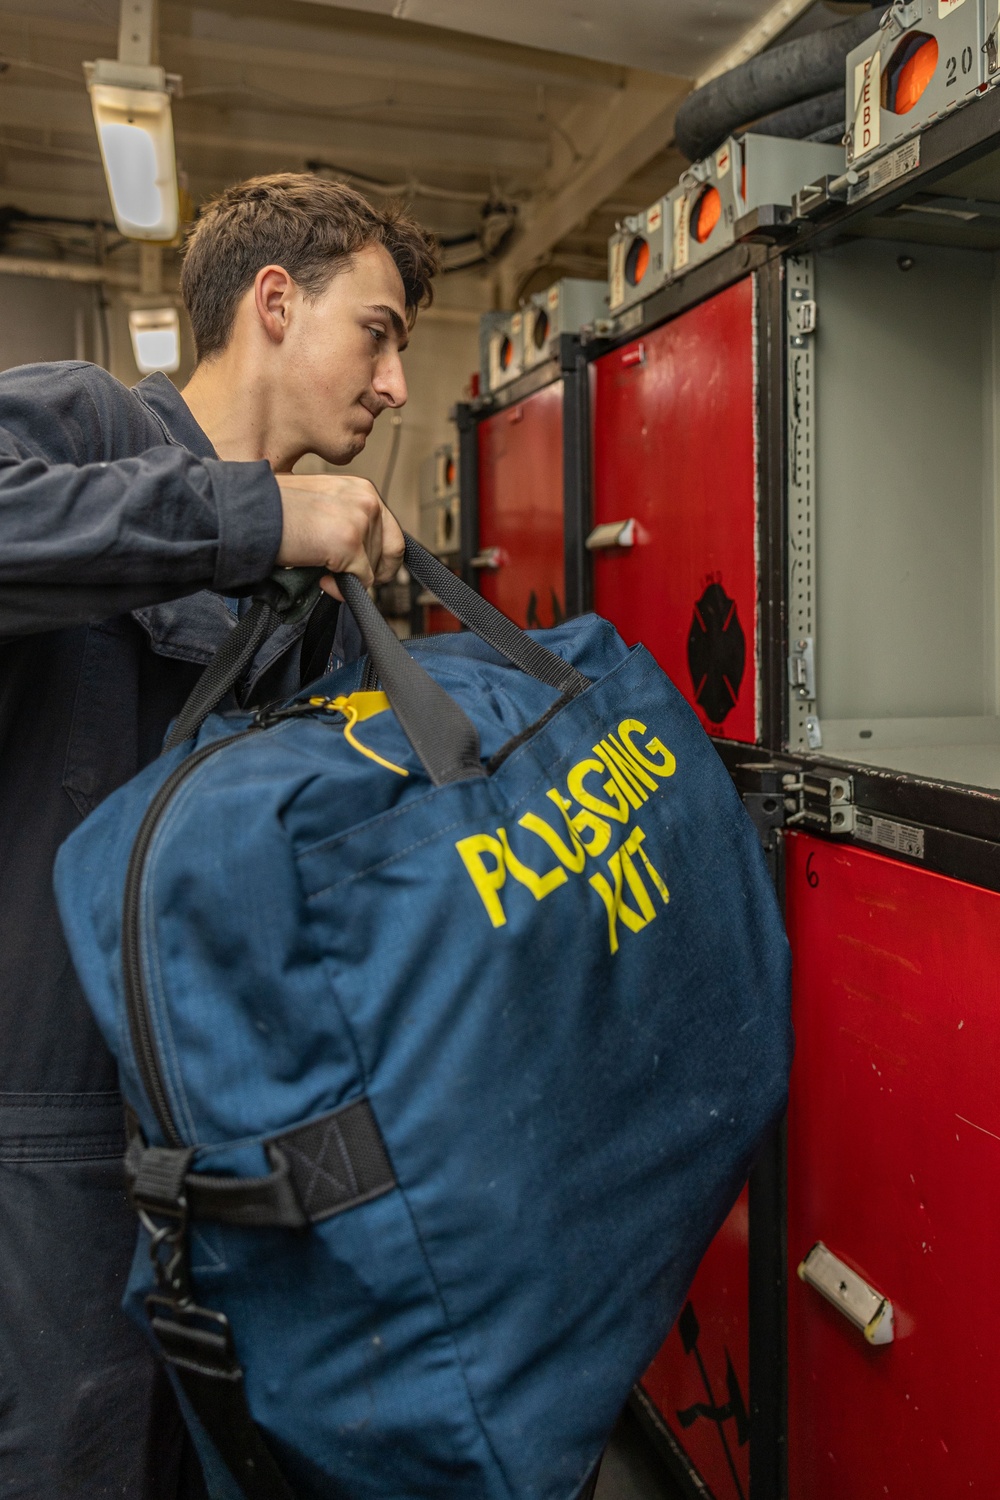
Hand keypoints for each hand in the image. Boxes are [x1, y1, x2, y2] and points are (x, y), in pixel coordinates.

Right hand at [274, 473, 404, 600]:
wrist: (251, 513)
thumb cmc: (274, 511)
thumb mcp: (321, 507)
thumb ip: (345, 522)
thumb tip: (362, 558)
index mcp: (361, 489)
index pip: (391, 532)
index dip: (380, 558)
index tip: (364, 571)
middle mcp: (367, 500)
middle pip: (390, 553)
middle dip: (369, 571)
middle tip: (342, 577)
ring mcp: (361, 520)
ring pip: (374, 569)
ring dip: (349, 578)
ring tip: (320, 570)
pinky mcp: (350, 542)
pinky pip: (361, 581)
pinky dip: (342, 589)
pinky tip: (321, 580)